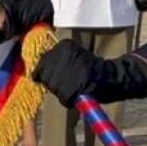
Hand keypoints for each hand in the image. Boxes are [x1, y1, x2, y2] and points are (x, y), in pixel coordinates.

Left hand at [32, 40, 146, 106]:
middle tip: (68, 85)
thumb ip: (53, 62)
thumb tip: (33, 74)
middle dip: (53, 85)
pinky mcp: (81, 81)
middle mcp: (67, 52)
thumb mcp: (71, 59)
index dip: (45, 75)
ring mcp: (74, 66)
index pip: (41, 64)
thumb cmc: (88, 70)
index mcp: (64, 45)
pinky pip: (64, 96)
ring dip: (62, 93)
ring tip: (75, 89)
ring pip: (53, 87)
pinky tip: (78, 95)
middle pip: (45, 77)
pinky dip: (69, 100)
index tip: (58, 77)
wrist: (113, 77)